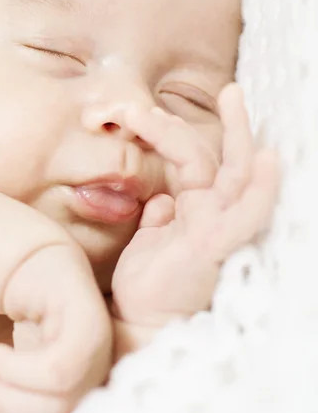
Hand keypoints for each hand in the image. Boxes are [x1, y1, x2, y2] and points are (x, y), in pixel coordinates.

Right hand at [0, 237, 111, 412]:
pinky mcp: (88, 318)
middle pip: (67, 410)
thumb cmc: (38, 325)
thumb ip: (34, 406)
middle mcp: (108, 361)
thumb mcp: (31, 372)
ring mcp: (102, 339)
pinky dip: (16, 369)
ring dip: (11, 385)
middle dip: (14, 406)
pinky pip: (58, 366)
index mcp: (99, 379)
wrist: (39, 269)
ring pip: (63, 390)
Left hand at [111, 84, 278, 337]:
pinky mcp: (214, 243)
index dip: (173, 133)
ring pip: (232, 171)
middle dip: (230, 123)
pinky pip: (246, 212)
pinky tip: (269, 159)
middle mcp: (209, 213)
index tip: (152, 112)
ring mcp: (216, 226)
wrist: (143, 321)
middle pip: (224, 159)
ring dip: (232, 132)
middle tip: (232, 90)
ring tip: (231, 94)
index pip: (193, 162)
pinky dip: (260, 188)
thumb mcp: (148, 241)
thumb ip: (159, 217)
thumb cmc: (148, 284)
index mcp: (193, 208)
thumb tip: (161, 199)